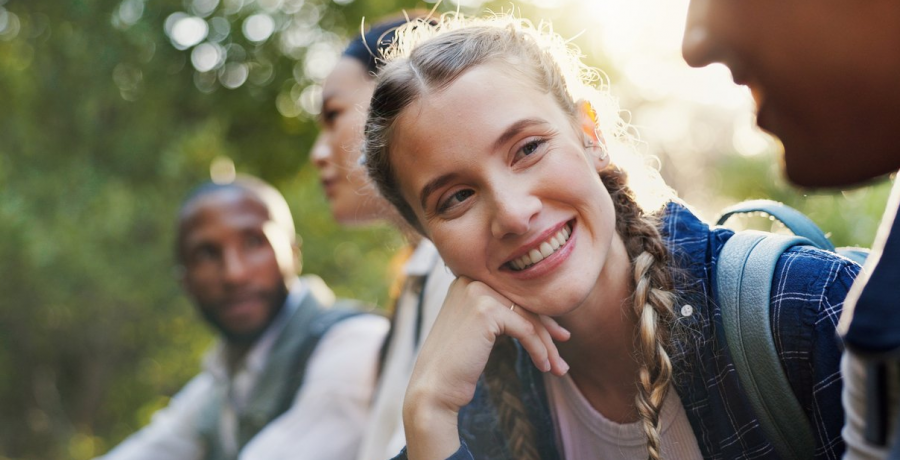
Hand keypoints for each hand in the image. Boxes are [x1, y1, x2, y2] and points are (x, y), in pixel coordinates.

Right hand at [402, 276, 569, 459]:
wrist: (434, 389)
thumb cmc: (456, 365)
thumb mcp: (477, 331)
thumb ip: (499, 315)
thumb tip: (540, 316)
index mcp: (466, 281)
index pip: (513, 296)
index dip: (538, 316)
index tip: (558, 335)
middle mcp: (470, 280)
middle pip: (523, 304)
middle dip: (547, 331)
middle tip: (563, 352)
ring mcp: (477, 293)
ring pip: (528, 318)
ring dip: (547, 345)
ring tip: (558, 369)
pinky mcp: (486, 310)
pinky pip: (526, 330)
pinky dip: (539, 350)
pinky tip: (544, 366)